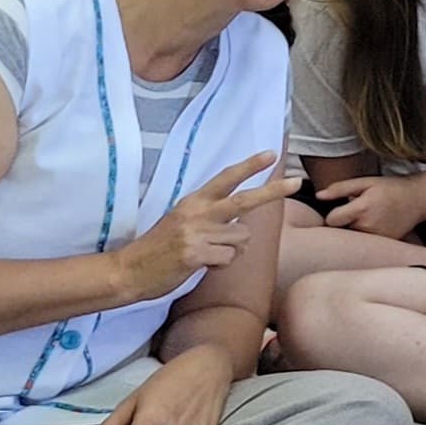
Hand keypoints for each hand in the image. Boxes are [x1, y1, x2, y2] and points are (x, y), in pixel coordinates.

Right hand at [110, 156, 301, 300]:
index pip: (225, 178)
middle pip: (243, 200)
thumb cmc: (160, 248)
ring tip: (209, 253)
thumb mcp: (182, 222)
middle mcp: (196, 213)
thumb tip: (243, 217)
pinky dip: (221, 264)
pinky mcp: (195, 254)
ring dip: (233, 249)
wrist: (129, 270)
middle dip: (273, 191)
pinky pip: (229, 257)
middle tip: (297, 183)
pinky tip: (201, 264)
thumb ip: (210, 215)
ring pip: (242, 238)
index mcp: (193, 202)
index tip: (271, 153)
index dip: (249, 166)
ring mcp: (196, 233)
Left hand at [316, 170, 425, 240]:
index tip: (342, 209)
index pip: (332, 220)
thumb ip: (340, 188)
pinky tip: (377, 225)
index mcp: (361, 209)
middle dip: (345, 223)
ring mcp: (377, 237)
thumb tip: (318, 196)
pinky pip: (366, 243)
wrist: (418, 199)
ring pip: (353, 238)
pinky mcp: (384, 243)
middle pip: (342, 231)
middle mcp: (368, 226)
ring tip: (369, 218)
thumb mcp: (366, 182)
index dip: (334, 214)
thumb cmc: (391, 188)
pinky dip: (367, 236)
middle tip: (358, 213)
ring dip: (355, 230)